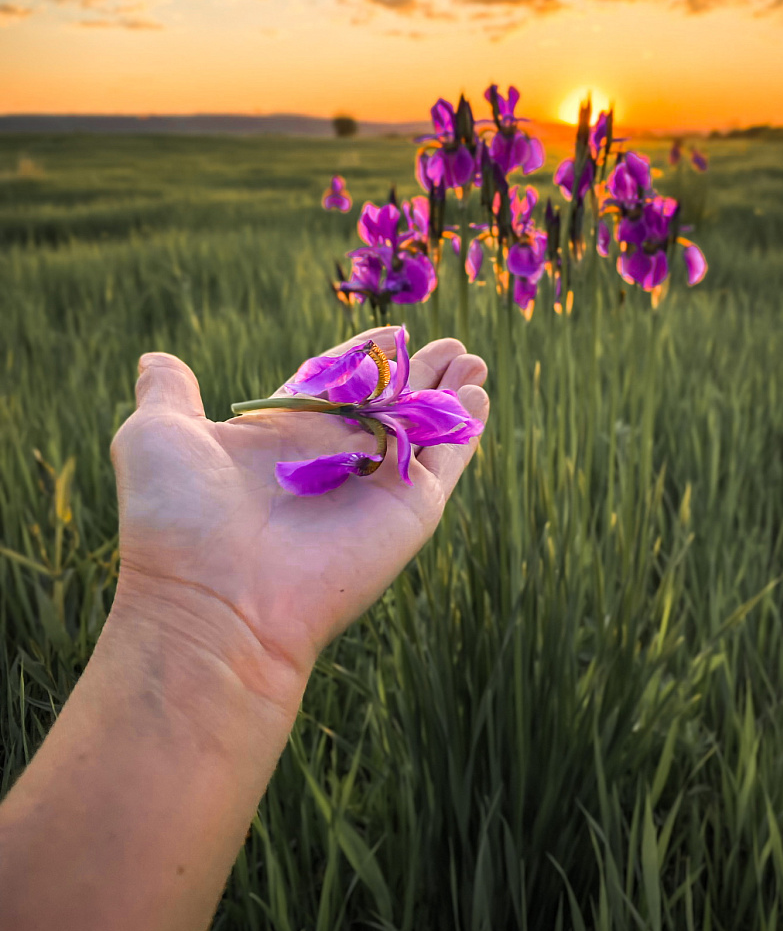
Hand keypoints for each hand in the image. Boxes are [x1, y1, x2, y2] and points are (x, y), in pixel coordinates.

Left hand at [109, 327, 488, 710]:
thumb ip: (168, 392)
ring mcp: (372, 487)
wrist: (215, 600)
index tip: (390, 329)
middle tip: (453, 344)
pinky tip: (479, 398)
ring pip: (423, 429)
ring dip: (450, 393)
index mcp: (281, 435)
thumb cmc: (178, 517)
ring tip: (473, 359)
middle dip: (419, 372)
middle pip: (388, 405)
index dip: (363, 358)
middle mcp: (331, 460)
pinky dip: (464, 432)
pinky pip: (445, 463)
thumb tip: (155, 359)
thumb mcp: (157, 435)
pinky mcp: (408, 512)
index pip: (333, 384)